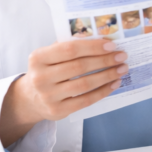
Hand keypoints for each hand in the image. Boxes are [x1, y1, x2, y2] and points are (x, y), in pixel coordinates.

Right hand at [0, 39, 127, 146]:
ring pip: (84, 84)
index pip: (70, 49)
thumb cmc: (47, 71)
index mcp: (38, 58)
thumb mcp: (50, 56)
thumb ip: (70, 46)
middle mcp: (40, 77)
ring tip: (122, 69)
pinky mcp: (57, 111)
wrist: (30, 98)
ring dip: (107, 75)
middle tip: (122, 56)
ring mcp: (48, 96)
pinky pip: (86, 100)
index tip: (112, 45)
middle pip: (79, 67)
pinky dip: (103, 91)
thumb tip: (103, 40)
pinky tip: (114, 83)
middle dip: (105, 60)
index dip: (93, 46)